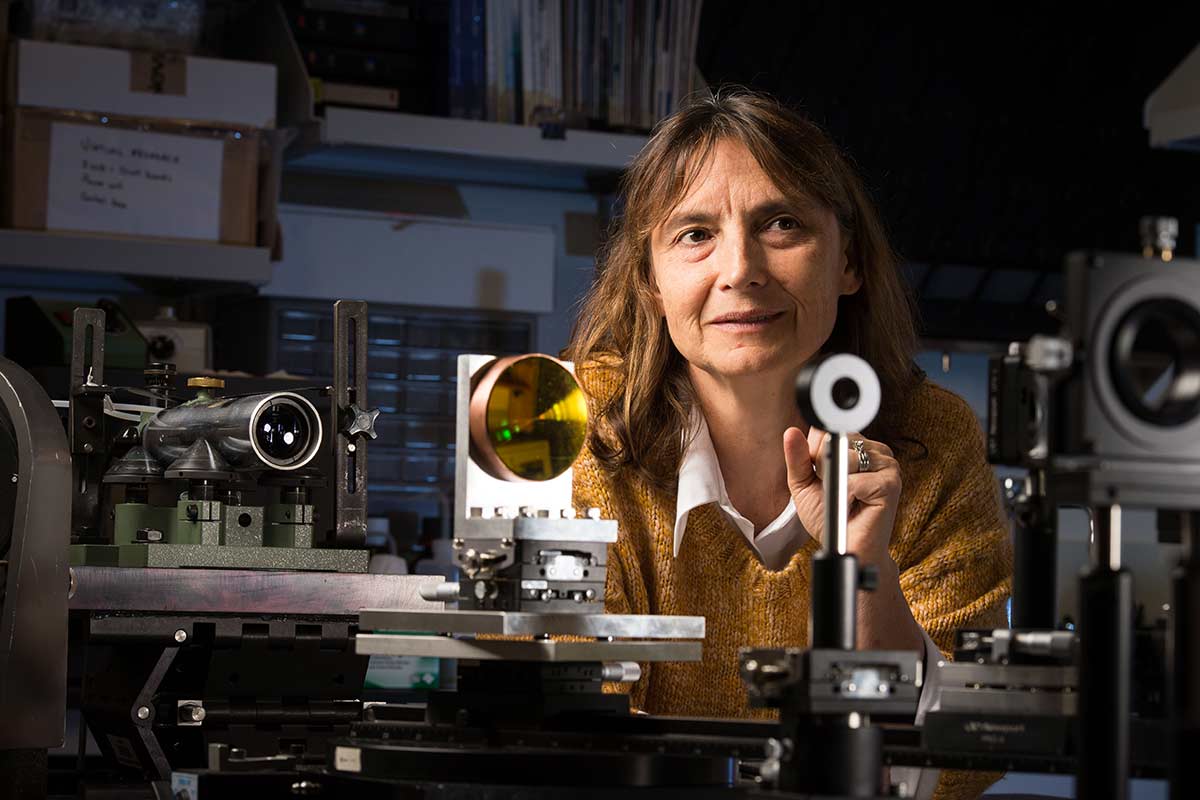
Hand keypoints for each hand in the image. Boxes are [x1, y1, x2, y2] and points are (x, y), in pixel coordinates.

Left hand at [783, 426, 901, 567]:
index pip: (825, 430)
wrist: (847, 547)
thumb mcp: (804, 484)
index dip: (813, 455)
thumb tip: (790, 432)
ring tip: (845, 499)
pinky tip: (854, 506)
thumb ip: (797, 458)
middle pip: (834, 439)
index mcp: (858, 445)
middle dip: (822, 468)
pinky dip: (845, 497)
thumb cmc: (829, 516)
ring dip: (834, 483)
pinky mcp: (890, 483)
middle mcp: (875, 450)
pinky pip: (854, 481)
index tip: (820, 477)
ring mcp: (887, 465)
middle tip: (834, 491)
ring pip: (844, 457)